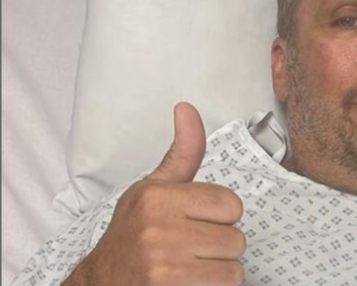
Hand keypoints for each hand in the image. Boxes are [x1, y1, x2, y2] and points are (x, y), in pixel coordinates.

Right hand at [63, 103, 245, 285]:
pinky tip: (189, 282)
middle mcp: (158, 230)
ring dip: (218, 270)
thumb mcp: (153, 189)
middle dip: (219, 246)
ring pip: (234, 267)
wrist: (102, 283)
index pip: (232, 205)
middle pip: (236, 238)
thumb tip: (187, 108)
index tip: (197, 221)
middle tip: (190, 248)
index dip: (220, 216)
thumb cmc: (133, 233)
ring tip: (190, 266)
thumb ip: (182, 153)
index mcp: (158, 198)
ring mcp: (163, 266)